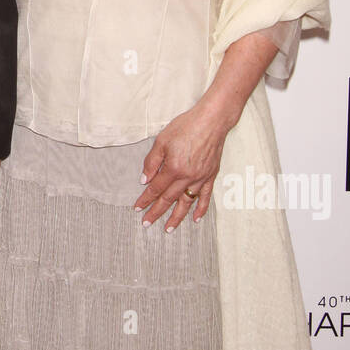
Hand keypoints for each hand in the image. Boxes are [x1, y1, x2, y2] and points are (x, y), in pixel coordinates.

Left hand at [133, 95, 232, 231]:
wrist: (212, 121)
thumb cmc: (186, 126)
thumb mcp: (162, 140)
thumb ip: (152, 162)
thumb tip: (145, 180)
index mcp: (173, 168)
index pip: (156, 188)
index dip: (145, 199)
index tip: (138, 208)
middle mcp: (187, 177)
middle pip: (169, 199)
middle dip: (156, 212)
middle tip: (147, 223)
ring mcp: (200, 178)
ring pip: (186, 202)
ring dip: (176, 217)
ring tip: (168, 228)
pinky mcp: (211, 176)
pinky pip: (205, 197)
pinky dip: (200, 209)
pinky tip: (195, 219)